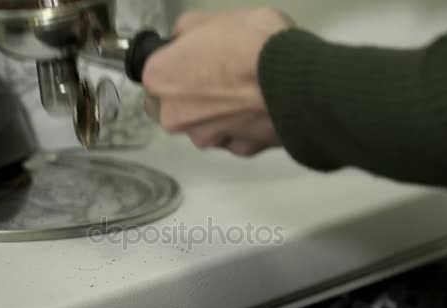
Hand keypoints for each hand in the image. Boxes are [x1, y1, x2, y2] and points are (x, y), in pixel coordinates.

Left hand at [142, 8, 292, 156]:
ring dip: (220, 114)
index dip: (173, 68)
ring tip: (246, 90)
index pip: (152, 77)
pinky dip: (245, 126)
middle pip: (175, 109)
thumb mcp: (212, 18)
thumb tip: (183, 38)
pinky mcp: (238, 150)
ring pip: (206, 127)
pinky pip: (236, 138)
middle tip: (218, 78)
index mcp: (161, 80)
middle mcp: (176, 116)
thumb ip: (187, 33)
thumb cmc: (251, 46)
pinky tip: (260, 106)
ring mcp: (207, 137)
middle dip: (191, 98)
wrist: (294, 79)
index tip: (189, 62)